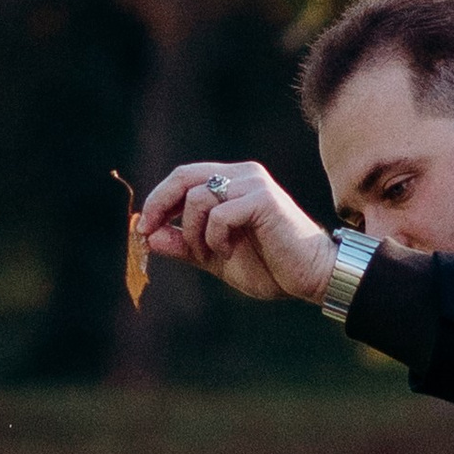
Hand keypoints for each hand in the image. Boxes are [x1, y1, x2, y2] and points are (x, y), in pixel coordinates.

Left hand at [138, 158, 333, 305]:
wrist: (310, 278)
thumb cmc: (269, 267)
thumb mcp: (214, 257)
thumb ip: (184, 246)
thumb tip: (148, 237)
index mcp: (232, 182)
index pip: (183, 177)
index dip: (158, 200)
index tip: (144, 227)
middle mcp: (242, 175)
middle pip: (184, 177)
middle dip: (160, 205)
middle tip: (148, 232)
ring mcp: (253, 184)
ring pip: (198, 198)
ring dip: (194, 233)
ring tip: (213, 253)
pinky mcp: (262, 199)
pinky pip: (219, 214)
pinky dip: (215, 238)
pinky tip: (229, 251)